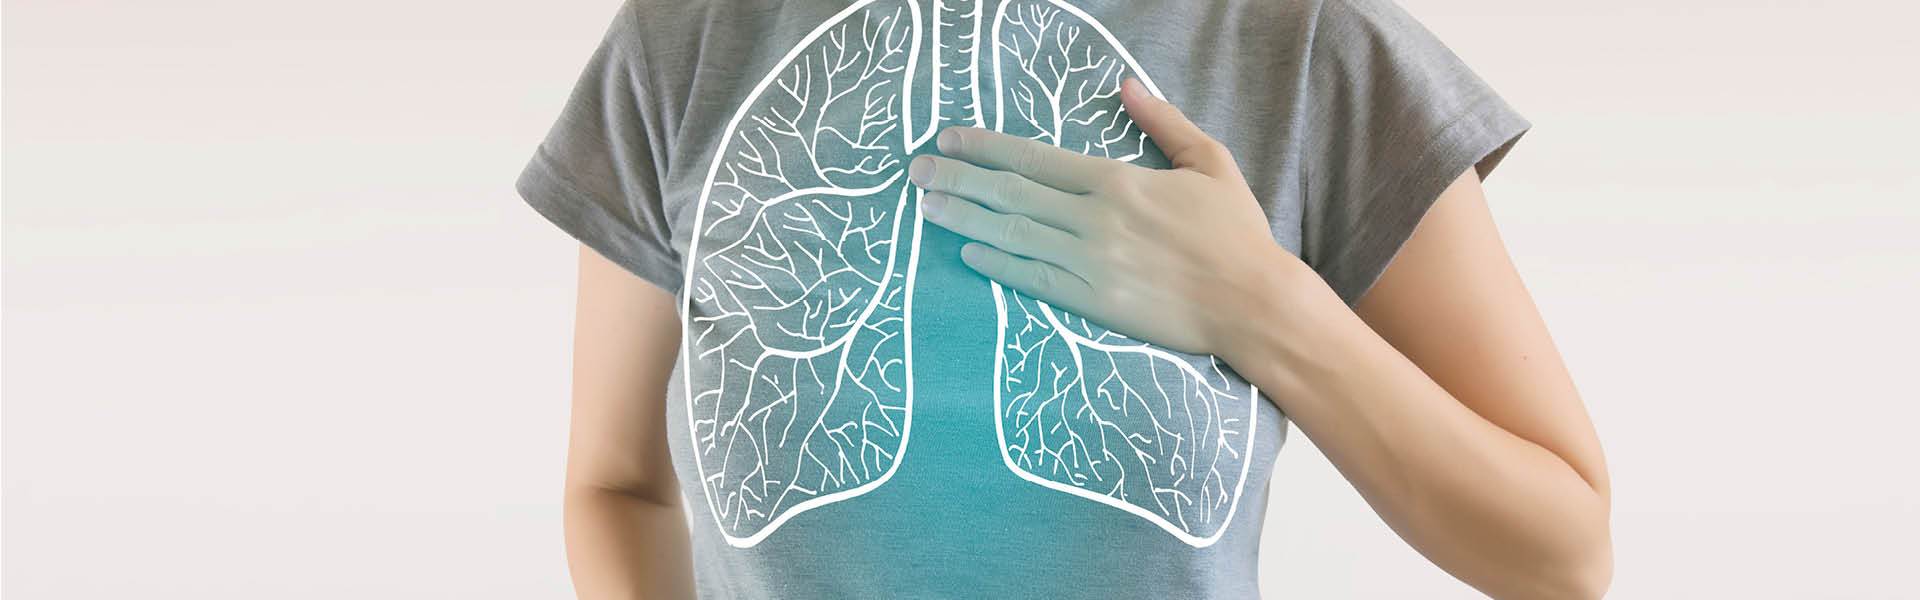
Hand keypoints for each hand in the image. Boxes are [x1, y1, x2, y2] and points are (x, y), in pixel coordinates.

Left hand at [909, 77, 1315, 357]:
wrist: (1253, 304)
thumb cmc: (1236, 233)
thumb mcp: (1209, 162)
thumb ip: (1163, 122)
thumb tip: (1125, 85)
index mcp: (1117, 181)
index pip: (1035, 157)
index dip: (986, 147)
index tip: (949, 138)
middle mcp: (1094, 219)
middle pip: (1010, 193)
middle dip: (958, 178)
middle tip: (915, 170)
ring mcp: (1089, 263)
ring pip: (1012, 233)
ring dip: (963, 217)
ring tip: (925, 206)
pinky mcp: (1092, 303)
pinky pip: (1033, 279)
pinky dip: (996, 263)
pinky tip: (968, 251)